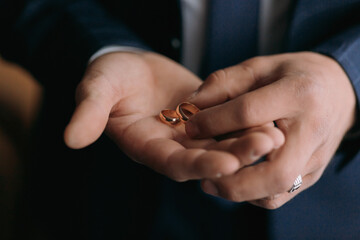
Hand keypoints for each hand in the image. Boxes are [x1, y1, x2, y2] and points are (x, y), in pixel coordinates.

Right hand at [63, 52, 282, 180]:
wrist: (132, 67)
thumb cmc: (111, 77)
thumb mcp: (97, 89)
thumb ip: (88, 112)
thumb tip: (70, 138)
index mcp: (147, 147)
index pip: (175, 164)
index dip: (200, 165)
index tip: (227, 164)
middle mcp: (173, 147)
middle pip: (207, 158)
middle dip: (237, 153)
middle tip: (269, 143)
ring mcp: (191, 135)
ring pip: (223, 143)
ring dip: (249, 140)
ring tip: (277, 132)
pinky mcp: (206, 119)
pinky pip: (229, 125)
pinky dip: (248, 124)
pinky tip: (272, 116)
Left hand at [187, 52, 355, 207]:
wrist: (338, 91)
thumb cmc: (294, 76)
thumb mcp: (260, 66)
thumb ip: (224, 83)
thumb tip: (190, 105)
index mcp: (298, 94)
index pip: (249, 114)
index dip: (214, 121)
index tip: (190, 127)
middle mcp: (312, 131)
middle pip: (275, 172)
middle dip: (233, 178)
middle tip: (203, 174)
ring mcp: (315, 158)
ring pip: (277, 190)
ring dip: (241, 191)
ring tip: (213, 182)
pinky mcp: (313, 173)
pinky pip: (281, 195)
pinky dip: (253, 194)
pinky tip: (234, 181)